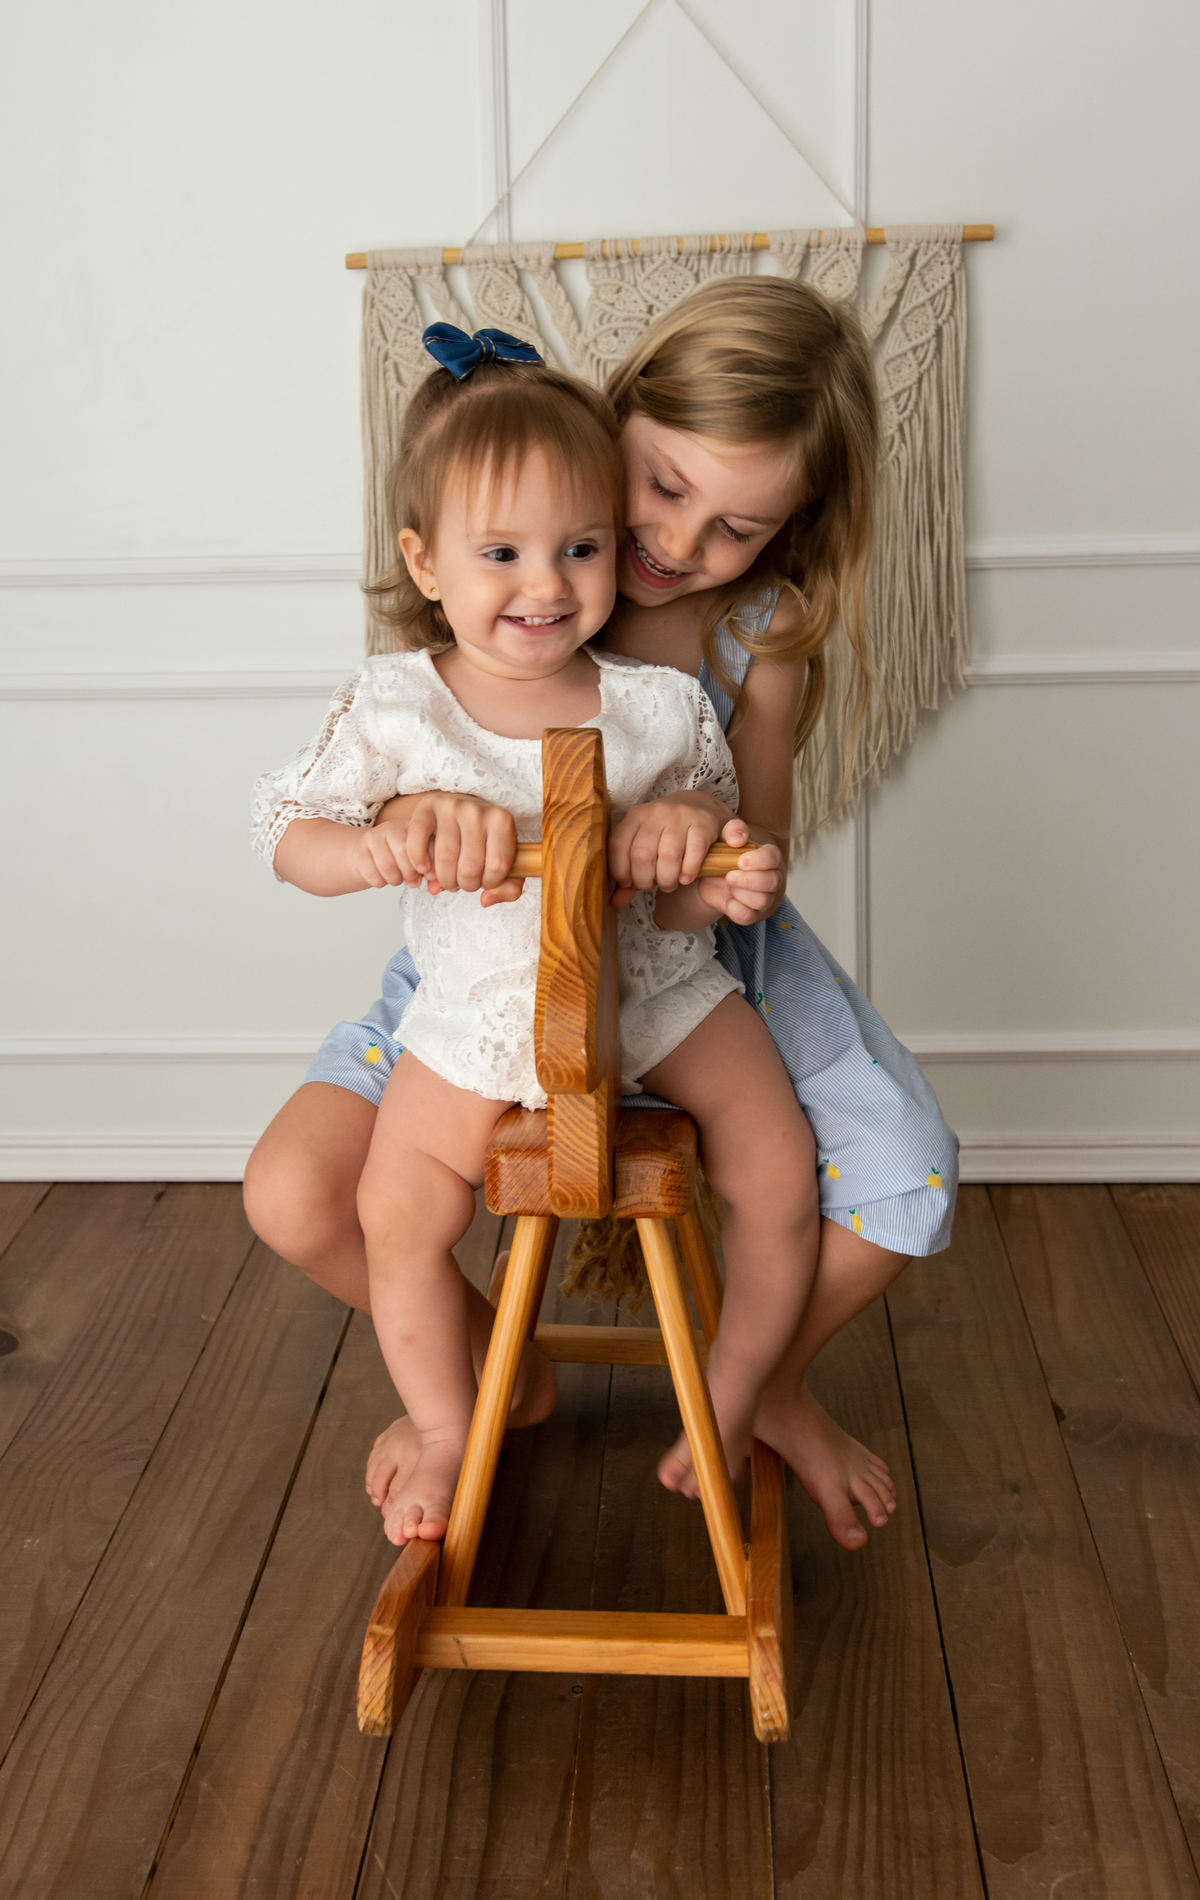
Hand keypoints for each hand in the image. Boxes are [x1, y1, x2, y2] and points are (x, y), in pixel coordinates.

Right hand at [354, 792, 524, 906]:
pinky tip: (423, 869)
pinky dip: (418, 858)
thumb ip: (508, 888)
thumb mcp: (506, 861)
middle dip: (466, 885)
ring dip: (444, 879)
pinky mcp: (427, 808)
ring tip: (447, 879)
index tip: (485, 880)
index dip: (489, 882)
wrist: (462, 811)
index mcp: (502, 821)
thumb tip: (485, 900)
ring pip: (445, 858)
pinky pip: (418, 836)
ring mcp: (450, 807)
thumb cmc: (484, 840)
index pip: (497, 866)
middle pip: (469, 867)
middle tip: (463, 882)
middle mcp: (476, 811)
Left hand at [608, 791, 726, 912]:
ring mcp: (680, 816)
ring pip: (668, 856)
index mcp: (634, 816)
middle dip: (644, 880)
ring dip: (666, 879)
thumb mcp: (644, 848)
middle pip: (642, 854)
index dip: (619, 869)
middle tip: (651, 886)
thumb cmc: (665, 835)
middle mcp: (655, 813)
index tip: (627, 883)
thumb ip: (629, 875)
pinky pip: (694, 852)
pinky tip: (686, 878)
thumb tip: (615, 902)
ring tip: (668, 884)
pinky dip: (688, 871)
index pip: (617, 844)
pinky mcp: (703, 824)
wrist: (698, 808)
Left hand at [696, 820, 783, 925]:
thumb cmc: (727, 853)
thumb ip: (733, 831)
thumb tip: (738, 838)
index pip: (772, 858)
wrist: (717, 874)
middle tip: (728, 876)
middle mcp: (773, 878)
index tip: (740, 861)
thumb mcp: (727, 837)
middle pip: (771, 882)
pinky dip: (736, 910)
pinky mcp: (753, 914)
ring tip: (728, 885)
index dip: (758, 861)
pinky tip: (727, 900)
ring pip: (762, 900)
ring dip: (742, 894)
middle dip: (748, 880)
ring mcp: (765, 898)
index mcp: (769, 857)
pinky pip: (749, 916)